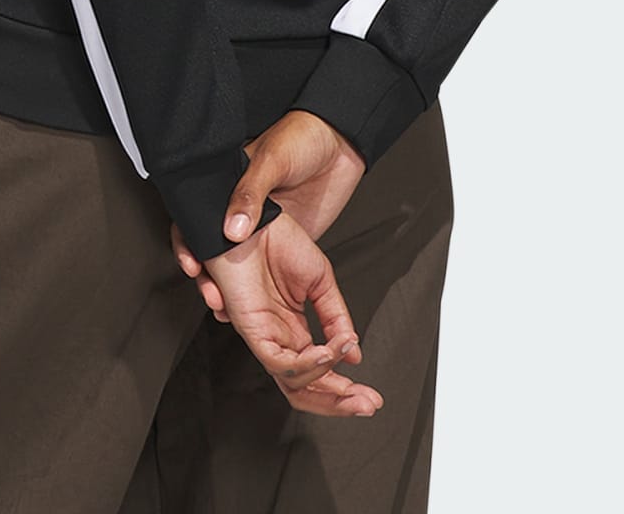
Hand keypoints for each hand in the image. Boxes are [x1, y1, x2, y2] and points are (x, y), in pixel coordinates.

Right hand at [170, 110, 366, 319]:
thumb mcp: (271, 161)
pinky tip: (277, 311)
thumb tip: (231, 230)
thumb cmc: (298, 138)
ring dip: (242, 298)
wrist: (337, 141)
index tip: (192, 266)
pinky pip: (280, 283)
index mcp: (230, 193)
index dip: (188, 247)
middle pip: (218, 256)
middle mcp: (245, 219)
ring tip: (238, 312)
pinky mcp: (293, 250)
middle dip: (213, 281)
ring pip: (247, 275)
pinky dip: (277, 302)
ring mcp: (269, 237)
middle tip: (217, 301)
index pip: (197, 224)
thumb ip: (250, 192)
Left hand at [202, 216, 381, 417]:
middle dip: (338, 402)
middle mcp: (278, 335)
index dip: (345, 388)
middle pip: (305, 387)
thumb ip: (336, 318)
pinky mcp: (250, 327)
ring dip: (326, 389)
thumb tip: (353, 353)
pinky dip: (305, 364)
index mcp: (293, 327)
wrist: (255, 218)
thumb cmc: (277, 240)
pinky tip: (327, 355)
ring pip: (292, 381)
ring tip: (351, 383)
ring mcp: (263, 333)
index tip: (372, 397)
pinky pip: (277, 360)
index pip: (318, 372)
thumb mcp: (320, 281)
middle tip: (367, 404)